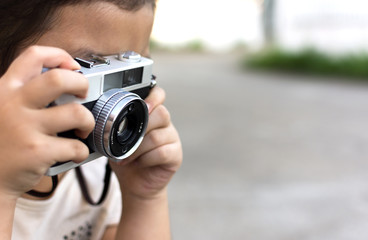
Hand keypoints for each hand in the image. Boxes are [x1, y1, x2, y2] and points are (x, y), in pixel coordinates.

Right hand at [0, 46, 94, 198]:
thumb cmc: (1, 142)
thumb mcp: (2, 108)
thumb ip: (24, 94)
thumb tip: (62, 80)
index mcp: (6, 89)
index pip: (33, 56)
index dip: (60, 56)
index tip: (73, 67)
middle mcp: (14, 104)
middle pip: (59, 79)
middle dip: (82, 84)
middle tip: (84, 96)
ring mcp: (25, 128)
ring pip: (76, 113)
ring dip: (88, 122)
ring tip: (83, 130)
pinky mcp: (37, 151)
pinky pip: (76, 146)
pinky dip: (82, 151)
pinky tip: (74, 153)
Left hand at [110, 86, 181, 199]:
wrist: (135, 184)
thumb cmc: (126, 159)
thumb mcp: (116, 139)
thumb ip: (116, 125)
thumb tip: (101, 116)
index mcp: (152, 115)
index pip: (159, 95)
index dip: (153, 97)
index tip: (143, 105)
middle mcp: (165, 125)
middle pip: (161, 114)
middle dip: (141, 127)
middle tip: (126, 140)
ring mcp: (172, 140)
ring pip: (158, 136)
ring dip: (138, 148)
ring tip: (126, 156)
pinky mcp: (176, 156)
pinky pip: (162, 152)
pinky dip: (146, 158)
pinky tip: (138, 163)